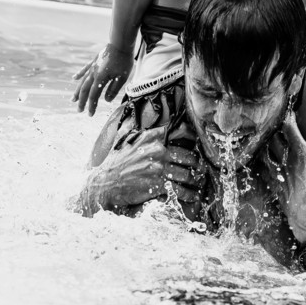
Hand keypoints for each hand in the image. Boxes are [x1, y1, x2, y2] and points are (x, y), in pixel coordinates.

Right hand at [72, 44, 133, 115]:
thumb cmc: (123, 61)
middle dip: (81, 101)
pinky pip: (84, 69)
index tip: (90, 114)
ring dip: (77, 91)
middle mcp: (93, 73)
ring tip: (72, 99)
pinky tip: (74, 78)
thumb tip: (106, 100)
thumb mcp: (121, 78)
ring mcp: (92, 67)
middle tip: (79, 110)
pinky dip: (79, 74)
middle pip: (85, 90)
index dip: (91, 106)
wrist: (120, 44)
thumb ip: (113, 90)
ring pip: (82, 81)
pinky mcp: (94, 61)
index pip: (94, 95)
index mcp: (100, 78)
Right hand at [80, 127, 206, 212]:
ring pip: (187, 174)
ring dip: (195, 180)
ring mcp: (158, 168)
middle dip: (196, 164)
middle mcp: (157, 150)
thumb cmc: (115, 162)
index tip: (200, 143)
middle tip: (201, 168)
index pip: (181, 131)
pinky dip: (189, 194)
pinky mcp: (158, 185)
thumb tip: (130, 108)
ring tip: (198, 183)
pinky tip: (192, 196)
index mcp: (151, 137)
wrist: (104, 183)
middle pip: (188, 156)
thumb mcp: (123, 138)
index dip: (193, 137)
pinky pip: (181, 190)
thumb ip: (131, 125)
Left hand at [267, 117, 305, 242]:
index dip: (287, 115)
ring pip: (264, 153)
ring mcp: (277, 174)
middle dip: (273, 128)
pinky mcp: (275, 186)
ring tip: (267, 139)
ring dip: (265, 145)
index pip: (288, 127)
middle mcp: (285, 161)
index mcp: (300, 153)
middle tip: (275, 121)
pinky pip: (264, 171)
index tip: (288, 108)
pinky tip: (265, 164)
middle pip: (272, 137)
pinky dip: (263, 164)